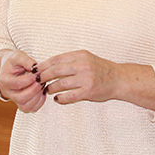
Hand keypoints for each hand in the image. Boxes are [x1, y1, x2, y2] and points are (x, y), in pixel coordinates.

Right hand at [0, 49, 45, 112]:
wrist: (9, 66)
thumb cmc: (13, 61)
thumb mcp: (18, 56)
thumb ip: (26, 60)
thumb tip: (36, 68)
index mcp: (3, 80)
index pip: (17, 84)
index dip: (29, 80)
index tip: (37, 73)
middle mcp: (7, 92)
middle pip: (20, 98)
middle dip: (34, 90)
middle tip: (41, 81)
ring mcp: (14, 99)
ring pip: (25, 106)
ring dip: (37, 97)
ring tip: (42, 85)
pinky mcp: (21, 103)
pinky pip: (31, 108)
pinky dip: (39, 102)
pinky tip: (43, 92)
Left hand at [37, 50, 154, 109]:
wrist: (118, 79)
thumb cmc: (100, 69)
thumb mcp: (86, 58)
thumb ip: (70, 60)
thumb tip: (49, 64)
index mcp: (80, 55)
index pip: (56, 59)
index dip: (43, 65)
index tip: (36, 70)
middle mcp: (82, 65)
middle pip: (55, 70)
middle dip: (43, 76)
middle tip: (37, 80)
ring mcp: (85, 78)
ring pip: (60, 83)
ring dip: (50, 87)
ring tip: (47, 90)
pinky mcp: (88, 91)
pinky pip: (69, 95)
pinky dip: (61, 98)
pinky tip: (57, 99)